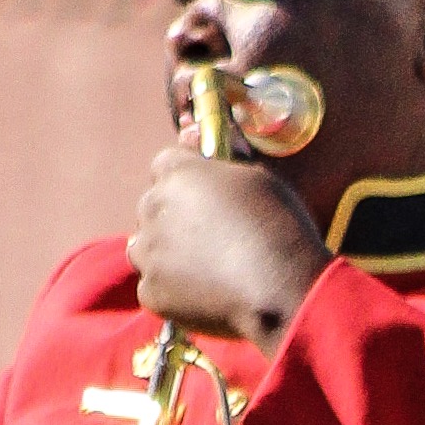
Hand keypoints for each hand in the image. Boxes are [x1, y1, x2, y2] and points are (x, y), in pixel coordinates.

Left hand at [129, 148, 324, 351]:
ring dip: (166, 251)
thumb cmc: (276, 226)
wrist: (279, 288)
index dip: (185, 178)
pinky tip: (204, 291)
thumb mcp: (258, 177)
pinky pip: (153, 285)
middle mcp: (153, 208)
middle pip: (152, 206)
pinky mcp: (150, 292)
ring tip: (207, 264)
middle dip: (173, 215)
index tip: (204, 192)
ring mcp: (147, 252)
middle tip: (212, 234)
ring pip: (145, 246)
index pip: (164, 164)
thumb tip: (196, 133)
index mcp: (177, 173)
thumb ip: (222, 157)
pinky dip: (172, 289)